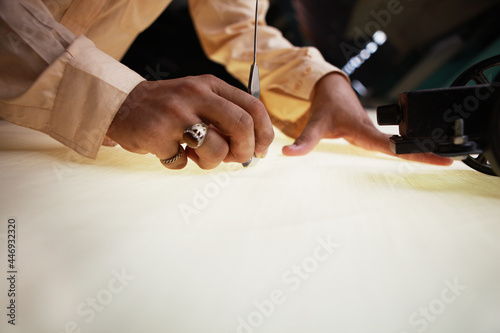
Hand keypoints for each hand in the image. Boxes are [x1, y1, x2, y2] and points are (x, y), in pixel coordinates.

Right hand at [106, 75, 273, 168]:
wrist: (120, 103)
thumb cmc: (167, 107)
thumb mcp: (198, 97)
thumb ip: (225, 115)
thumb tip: (253, 146)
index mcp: (210, 85)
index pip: (253, 107)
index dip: (264, 133)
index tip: (262, 150)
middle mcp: (195, 95)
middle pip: (241, 126)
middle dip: (246, 150)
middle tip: (239, 159)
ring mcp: (175, 114)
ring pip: (217, 149)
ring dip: (212, 162)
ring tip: (196, 155)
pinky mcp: (156, 134)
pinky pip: (182, 163)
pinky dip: (179, 163)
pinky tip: (169, 150)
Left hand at [282, 73, 452, 165]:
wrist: (331, 90)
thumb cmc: (325, 107)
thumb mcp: (314, 125)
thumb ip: (304, 141)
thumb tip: (288, 154)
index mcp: (364, 130)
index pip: (391, 145)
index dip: (412, 152)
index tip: (434, 156)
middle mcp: (373, 132)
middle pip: (404, 144)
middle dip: (426, 153)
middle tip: (450, 162)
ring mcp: (375, 133)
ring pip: (402, 143)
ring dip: (422, 150)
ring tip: (446, 161)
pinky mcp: (374, 135)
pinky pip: (395, 143)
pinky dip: (411, 149)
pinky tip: (423, 156)